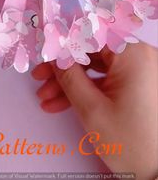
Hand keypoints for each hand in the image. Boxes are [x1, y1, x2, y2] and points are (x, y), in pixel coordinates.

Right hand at [32, 43, 157, 179]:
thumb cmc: (135, 143)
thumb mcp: (92, 108)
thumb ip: (68, 76)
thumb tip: (55, 56)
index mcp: (132, 54)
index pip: (89, 35)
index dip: (63, 43)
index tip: (45, 52)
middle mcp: (139, 56)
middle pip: (91, 52)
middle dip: (63, 69)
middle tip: (40, 79)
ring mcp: (140, 70)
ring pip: (96, 67)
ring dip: (71, 82)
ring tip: (48, 98)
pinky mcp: (138, 83)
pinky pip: (107, 78)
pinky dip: (87, 89)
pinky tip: (65, 102)